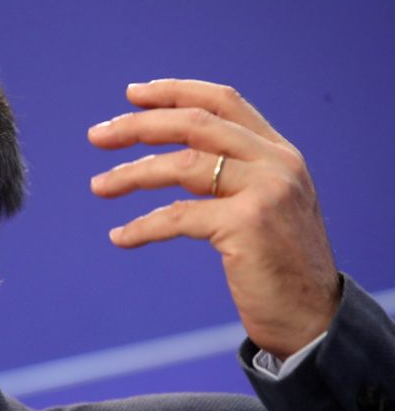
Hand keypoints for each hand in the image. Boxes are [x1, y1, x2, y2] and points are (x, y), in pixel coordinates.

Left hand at [88, 79, 339, 358]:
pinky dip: (142, 226)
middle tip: (96, 135)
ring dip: (131, 175)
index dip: (174, 92)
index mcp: (278, 151)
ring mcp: (265, 190)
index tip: (132, 94)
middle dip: (138, 125)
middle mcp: (275, 162)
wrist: (313, 318)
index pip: (222, 101)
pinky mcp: (248, 224)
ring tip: (97, 186)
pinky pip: (177, 217)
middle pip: (194, 123)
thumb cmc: (278, 264)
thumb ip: (234, 173)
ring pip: (181, 165)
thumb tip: (172, 158)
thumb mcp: (265, 204)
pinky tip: (120, 237)